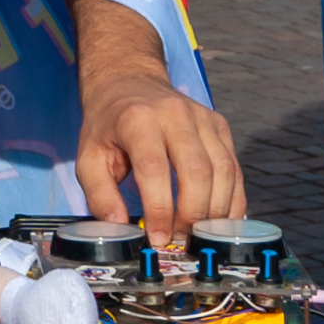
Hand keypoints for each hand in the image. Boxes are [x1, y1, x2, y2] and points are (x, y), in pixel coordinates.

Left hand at [71, 3, 243, 247]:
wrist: (128, 82)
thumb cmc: (107, 126)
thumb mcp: (88, 156)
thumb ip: (99, 194)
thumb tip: (120, 228)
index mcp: (137, 118)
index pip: (155, 168)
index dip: (160, 208)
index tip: (157, 238)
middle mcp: (175, 113)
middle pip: (197, 171)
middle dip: (192, 215)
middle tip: (180, 241)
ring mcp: (203, 117)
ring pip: (223, 171)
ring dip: (215, 212)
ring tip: (198, 236)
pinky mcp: (220, 125)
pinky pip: (235, 168)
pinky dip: (232, 200)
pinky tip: (218, 222)